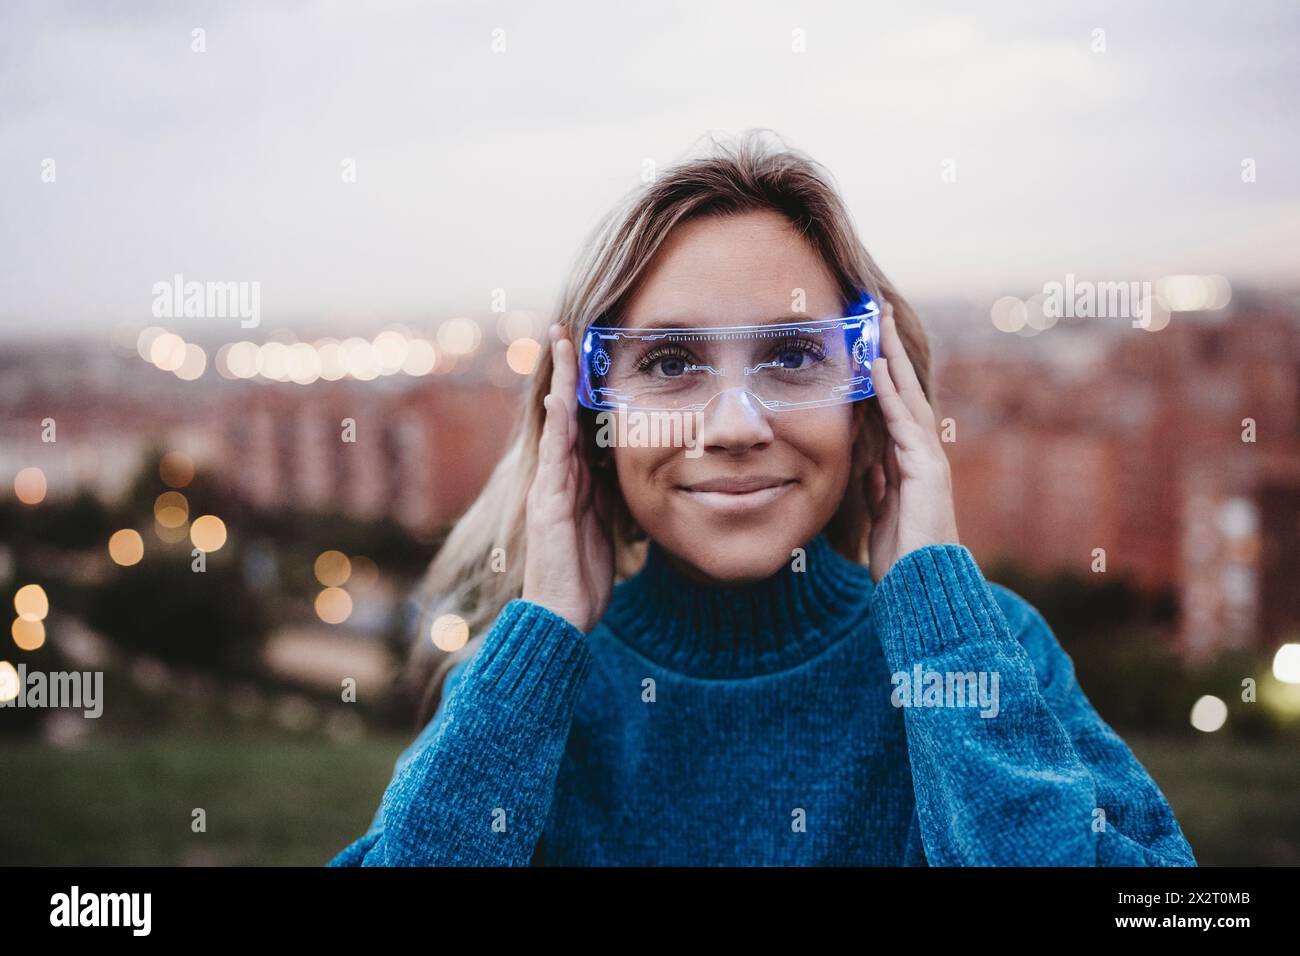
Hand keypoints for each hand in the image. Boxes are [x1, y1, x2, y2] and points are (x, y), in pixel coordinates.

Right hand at [521, 323, 614, 631]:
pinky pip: (551, 459)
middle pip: (561, 414)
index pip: (578, 424)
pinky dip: (555, 428)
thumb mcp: (609, 526)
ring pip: (553, 427)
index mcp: (574, 482)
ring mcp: (548, 491)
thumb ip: (614, 496)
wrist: (563, 618)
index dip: (581, 389)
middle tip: (566, 330)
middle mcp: (556, 479)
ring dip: (555, 386)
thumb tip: (638, 473)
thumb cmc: (585, 576)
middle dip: (562, 373)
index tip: (588, 352)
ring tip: (559, 346)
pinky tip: (559, 400)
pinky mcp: (546, 507)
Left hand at [866, 302, 960, 584]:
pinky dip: (891, 391)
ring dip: (892, 357)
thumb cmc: (903, 560)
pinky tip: (879, 364)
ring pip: (907, 395)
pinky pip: (903, 420)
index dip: (881, 374)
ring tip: (878, 320)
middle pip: (904, 389)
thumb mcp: (882, 515)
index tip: (867, 342)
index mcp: (910, 463)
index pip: (893, 407)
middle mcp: (922, 454)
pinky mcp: (925, 467)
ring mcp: (927, 458)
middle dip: (890, 350)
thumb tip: (869, 468)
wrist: (922, 590)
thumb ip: (878, 488)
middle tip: (876, 311)